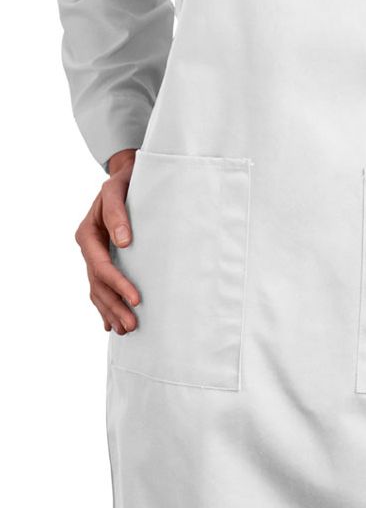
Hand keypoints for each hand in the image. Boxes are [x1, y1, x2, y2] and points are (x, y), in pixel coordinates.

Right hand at [74, 148, 139, 334]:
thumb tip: (123, 241)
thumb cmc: (123, 182)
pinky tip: (110, 323)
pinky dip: (105, 306)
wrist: (124, 177)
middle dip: (115, 306)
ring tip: (125, 330)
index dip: (118, 285)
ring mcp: (94, 255)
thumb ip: (117, 213)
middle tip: (132, 325)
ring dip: (110, 311)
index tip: (137, 299)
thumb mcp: (116, 191)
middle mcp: (88, 248)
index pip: (102, 267)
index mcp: (87, 235)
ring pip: (98, 290)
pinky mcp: (103, 258)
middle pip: (98, 285)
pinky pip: (100, 287)